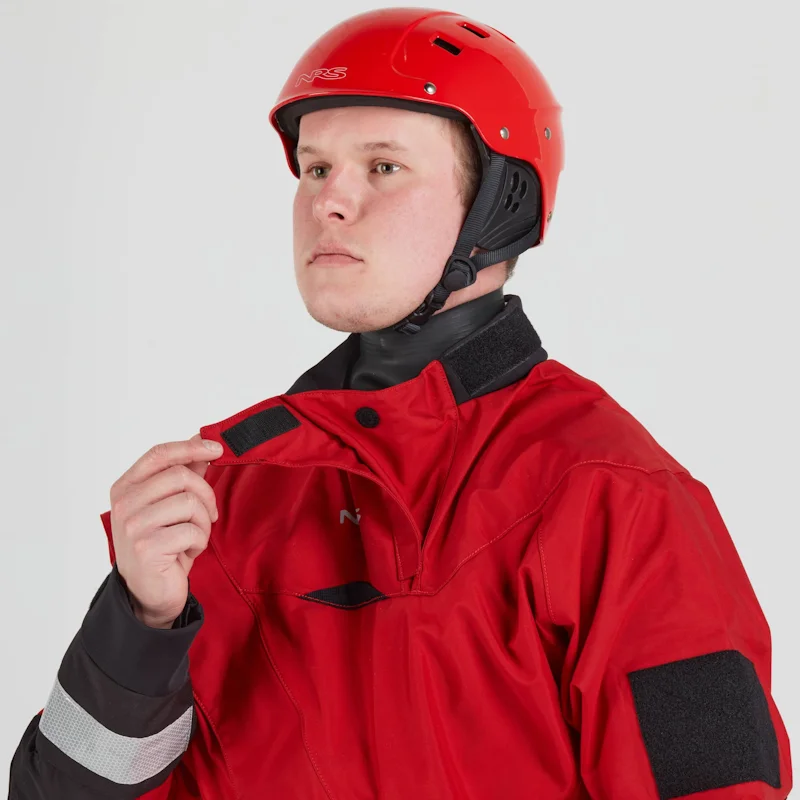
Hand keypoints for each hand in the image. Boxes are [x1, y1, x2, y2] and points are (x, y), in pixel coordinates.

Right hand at [108, 434, 223, 627]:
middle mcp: (124, 504)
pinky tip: (187, 553)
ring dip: (203, 523)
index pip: (160, 454)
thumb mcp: (172, 506)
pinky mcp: (146, 548)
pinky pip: (192, 531)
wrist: (149, 593)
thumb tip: (200, 441)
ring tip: (194, 537)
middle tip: (209, 515)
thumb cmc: (162, 545)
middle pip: (181, 476)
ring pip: (190, 503)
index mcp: (125, 487)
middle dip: (206, 495)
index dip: (191, 448)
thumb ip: (183, 474)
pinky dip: (200, 542)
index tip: (217, 449)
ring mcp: (133, 526)